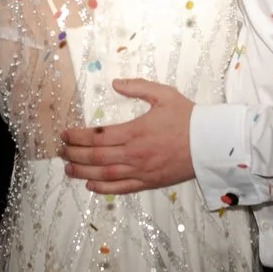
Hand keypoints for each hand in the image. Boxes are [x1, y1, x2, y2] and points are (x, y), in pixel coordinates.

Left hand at [60, 79, 196, 193]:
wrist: (211, 143)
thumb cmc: (188, 117)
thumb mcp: (164, 94)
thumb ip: (138, 87)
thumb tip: (115, 83)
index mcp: (135, 131)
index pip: (98, 136)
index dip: (78, 136)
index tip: (65, 134)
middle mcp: (134, 154)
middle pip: (96, 157)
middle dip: (75, 154)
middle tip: (61, 151)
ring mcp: (141, 171)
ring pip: (105, 174)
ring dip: (83, 173)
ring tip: (68, 169)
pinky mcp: (149, 182)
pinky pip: (121, 188)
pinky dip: (104, 188)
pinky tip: (90, 185)